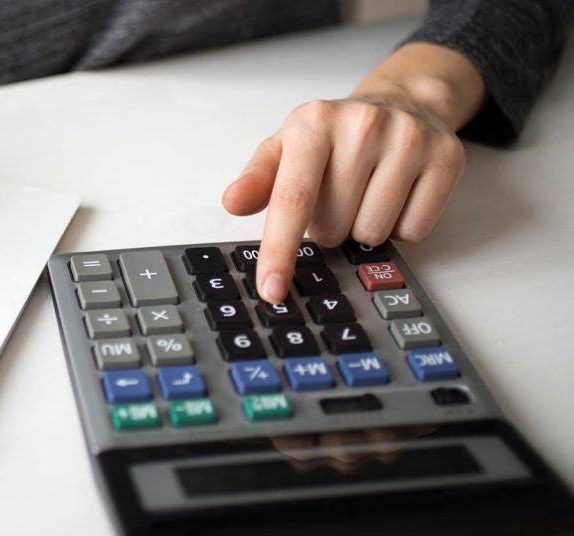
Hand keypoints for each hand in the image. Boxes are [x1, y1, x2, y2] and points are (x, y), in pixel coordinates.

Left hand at [222, 96, 463, 301]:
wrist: (401, 102)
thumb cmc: (334, 135)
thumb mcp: (286, 148)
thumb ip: (258, 179)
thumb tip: (233, 202)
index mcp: (314, 123)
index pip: (293, 199)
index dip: (280, 249)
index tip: (271, 289)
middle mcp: (363, 125)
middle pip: (333, 226)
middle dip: (328, 226)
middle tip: (336, 196)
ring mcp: (409, 139)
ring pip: (372, 233)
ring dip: (363, 227)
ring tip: (365, 192)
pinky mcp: (446, 158)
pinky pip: (413, 229)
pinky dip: (400, 225)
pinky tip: (396, 194)